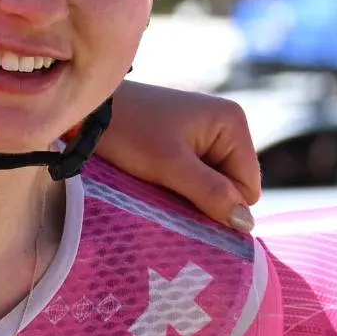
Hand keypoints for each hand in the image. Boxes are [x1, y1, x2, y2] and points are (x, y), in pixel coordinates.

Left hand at [93, 80, 259, 229]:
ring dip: (192, 195)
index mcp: (233, 123)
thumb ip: (211, 194)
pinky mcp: (188, 142)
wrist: (88, 112)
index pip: (248, 187)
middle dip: (206, 199)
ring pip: (214, 186)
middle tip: (170, 194)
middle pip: (233, 187)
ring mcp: (207, 134)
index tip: (186, 202)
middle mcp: (227, 125)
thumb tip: (247, 224)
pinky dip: (182, 186)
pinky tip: (160, 181)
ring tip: (162, 187)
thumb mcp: (171, 167)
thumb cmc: (129, 133)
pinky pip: (199, 177)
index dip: (222, 204)